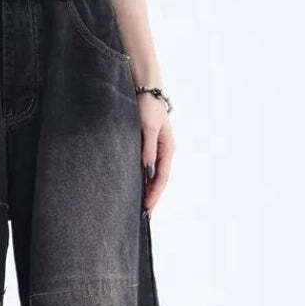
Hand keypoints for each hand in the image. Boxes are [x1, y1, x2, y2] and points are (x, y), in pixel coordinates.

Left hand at [138, 94, 174, 212]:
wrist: (146, 89)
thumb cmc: (147, 106)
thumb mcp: (147, 127)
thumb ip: (147, 149)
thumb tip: (147, 171)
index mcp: (168, 149)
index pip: (162, 177)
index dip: (154, 194)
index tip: (146, 208)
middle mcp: (164, 151)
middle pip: (159, 180)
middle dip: (152, 198)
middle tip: (144, 216)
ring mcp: (157, 149)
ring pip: (153, 175)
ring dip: (147, 191)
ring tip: (140, 207)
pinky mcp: (148, 146)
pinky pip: (147, 168)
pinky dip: (143, 180)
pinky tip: (136, 188)